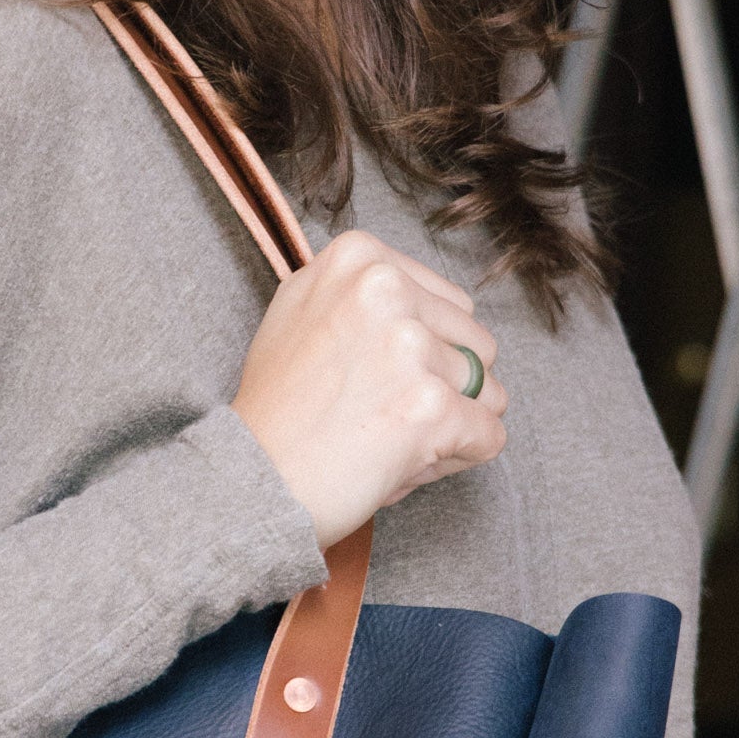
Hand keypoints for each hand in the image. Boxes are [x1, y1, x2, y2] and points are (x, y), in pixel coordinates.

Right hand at [230, 230, 506, 547]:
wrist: (249, 480)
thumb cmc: (275, 409)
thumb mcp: (301, 312)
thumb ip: (361, 292)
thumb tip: (423, 298)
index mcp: (360, 257)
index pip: (449, 303)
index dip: (422, 352)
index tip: (369, 376)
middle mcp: (386, 288)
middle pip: (475, 343)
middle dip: (441, 386)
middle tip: (378, 413)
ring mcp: (411, 346)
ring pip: (487, 390)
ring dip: (449, 424)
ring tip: (388, 438)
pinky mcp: (433, 406)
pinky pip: (489, 435)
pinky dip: (458, 458)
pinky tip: (406, 463)